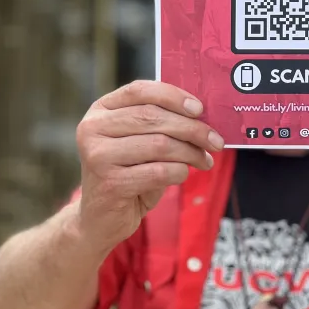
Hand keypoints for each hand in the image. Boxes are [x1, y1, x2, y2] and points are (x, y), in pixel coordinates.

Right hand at [76, 81, 223, 254]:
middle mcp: (93, 128)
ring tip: (204, 160)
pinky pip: (159, 172)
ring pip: (160, 144)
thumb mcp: (139, 142)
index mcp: (100, 110)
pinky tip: (183, 174)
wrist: (100, 218)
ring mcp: (97, 156)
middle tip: (215, 141)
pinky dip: (179, 172)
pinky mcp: (109, 183)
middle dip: (192, 129)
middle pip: (153, 117)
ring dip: (191, 153)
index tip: (199, 109)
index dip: (173, 96)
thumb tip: (201, 115)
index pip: (139, 90)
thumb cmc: (128, 173)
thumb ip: (160, 123)